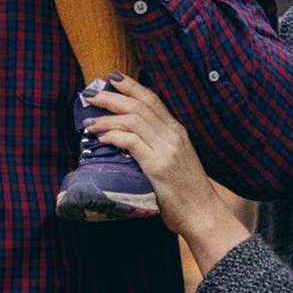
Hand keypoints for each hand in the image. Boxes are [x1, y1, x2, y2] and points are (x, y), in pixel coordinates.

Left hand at [84, 76, 253, 270]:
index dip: (131, 85)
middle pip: (139, 105)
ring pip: (133, 120)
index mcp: (178, 131)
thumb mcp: (175, 160)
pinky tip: (101, 139)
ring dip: (107, 117)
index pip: (152, 99)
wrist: (203, 214)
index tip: (111, 77)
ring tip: (89, 120)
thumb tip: (130, 139)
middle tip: (90, 92)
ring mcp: (167, 150)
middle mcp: (173, 136)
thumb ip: (157, 146)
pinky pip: (131, 142)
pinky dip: (113, 136)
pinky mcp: (158, 167)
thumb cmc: (186, 192)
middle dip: (112, 96)